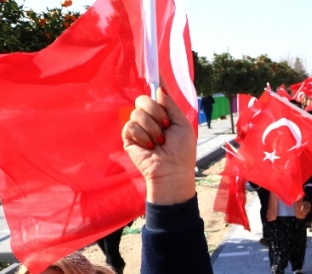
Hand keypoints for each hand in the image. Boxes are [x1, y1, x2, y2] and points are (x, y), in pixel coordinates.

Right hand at [122, 87, 195, 204]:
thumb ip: (170, 105)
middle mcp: (150, 117)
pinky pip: (130, 126)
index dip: (154, 79)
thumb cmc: (182, 151)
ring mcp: (138, 127)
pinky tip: (149, 147)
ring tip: (159, 142)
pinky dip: (143, 136)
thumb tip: (159, 88)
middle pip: (143, 99)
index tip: (152, 65)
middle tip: (165, 127)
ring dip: (152, 129)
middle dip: (156, 112)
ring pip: (137, 113)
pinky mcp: (129, 137)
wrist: (173, 171)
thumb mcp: (181, 124)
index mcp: (164, 113)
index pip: (156, 92)